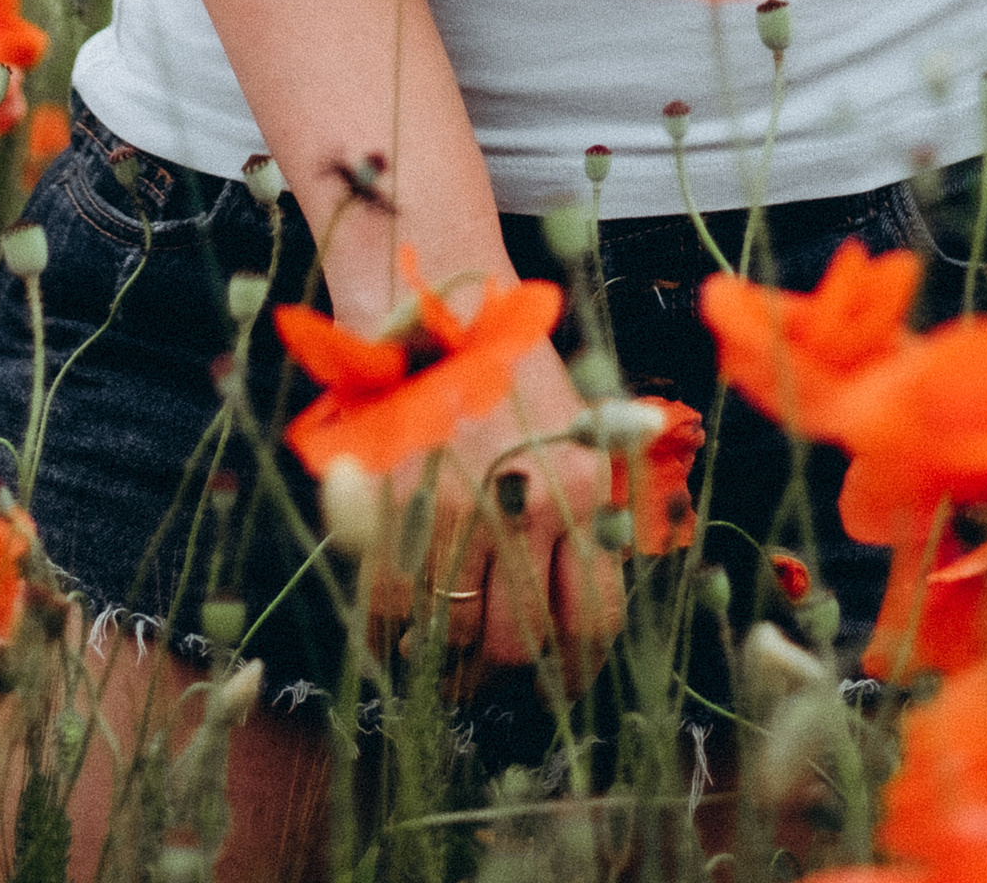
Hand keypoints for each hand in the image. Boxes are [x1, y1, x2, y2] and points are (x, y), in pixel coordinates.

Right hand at [366, 355, 623, 684]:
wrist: (430, 301)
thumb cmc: (505, 367)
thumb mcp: (572, 427)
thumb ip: (585, 507)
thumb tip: (581, 604)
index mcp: (583, 486)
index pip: (594, 620)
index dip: (575, 671)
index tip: (558, 685)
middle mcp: (526, 503)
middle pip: (522, 642)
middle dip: (503, 670)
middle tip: (488, 671)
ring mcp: (455, 507)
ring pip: (457, 633)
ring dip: (446, 655)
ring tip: (439, 649)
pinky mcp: (393, 503)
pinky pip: (393, 606)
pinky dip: (392, 628)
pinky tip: (399, 623)